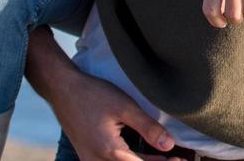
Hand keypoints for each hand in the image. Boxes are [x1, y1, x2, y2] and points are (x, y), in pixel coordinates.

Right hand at [47, 59, 175, 160]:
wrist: (63, 90)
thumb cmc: (94, 95)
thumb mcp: (125, 107)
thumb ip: (148, 127)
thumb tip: (169, 145)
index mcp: (109, 152)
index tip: (181, 160)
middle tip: (176, 158)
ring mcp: (89, 160)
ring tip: (162, 158)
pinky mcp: (87, 155)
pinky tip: (142, 155)